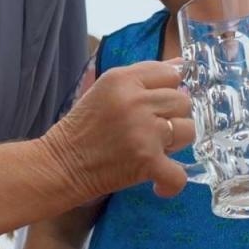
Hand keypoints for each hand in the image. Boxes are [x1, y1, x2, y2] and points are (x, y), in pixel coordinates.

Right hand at [40, 59, 194, 201]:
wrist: (60, 164)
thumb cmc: (83, 127)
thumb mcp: (106, 89)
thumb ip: (142, 76)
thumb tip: (181, 66)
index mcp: (123, 79)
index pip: (171, 74)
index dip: (167, 91)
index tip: (156, 105)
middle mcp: (136, 101)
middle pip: (183, 102)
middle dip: (172, 117)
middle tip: (151, 131)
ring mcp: (144, 132)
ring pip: (188, 131)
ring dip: (175, 144)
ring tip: (154, 150)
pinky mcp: (147, 162)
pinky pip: (179, 174)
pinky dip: (170, 183)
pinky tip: (158, 183)